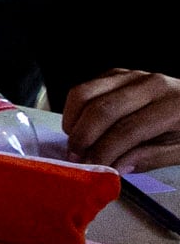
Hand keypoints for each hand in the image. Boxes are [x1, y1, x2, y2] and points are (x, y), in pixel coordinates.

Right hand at [64, 68, 179, 172]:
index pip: (127, 130)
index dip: (104, 152)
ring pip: (84, 94)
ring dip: (73, 123)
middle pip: (101, 110)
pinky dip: (75, 110)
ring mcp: (131, 75)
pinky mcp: (116, 74)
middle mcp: (150, 84)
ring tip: (76, 144)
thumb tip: (114, 167)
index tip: (91, 169)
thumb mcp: (179, 151)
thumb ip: (149, 159)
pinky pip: (84, 89)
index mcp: (173, 106)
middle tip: (76, 159)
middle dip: (82, 138)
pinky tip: (81, 128)